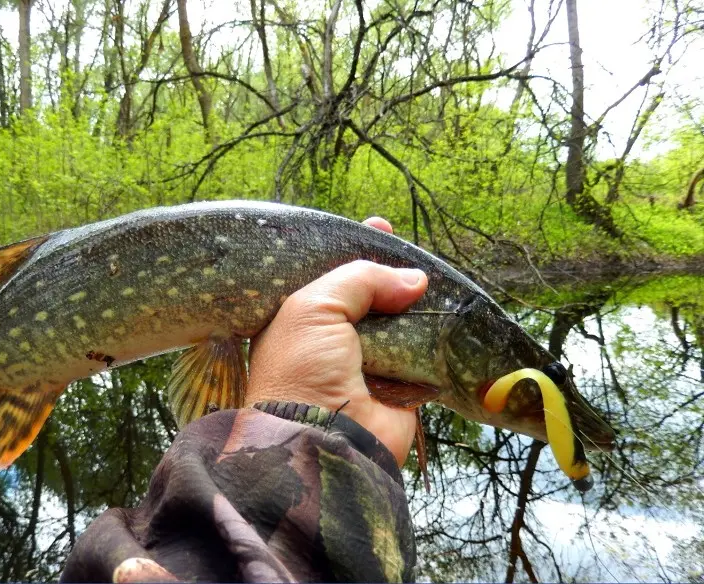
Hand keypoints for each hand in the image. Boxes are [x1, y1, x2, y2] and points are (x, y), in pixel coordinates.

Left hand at [246, 217, 427, 464]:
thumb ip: (360, 278)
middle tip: (414, 248)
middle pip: (370, 294)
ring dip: (418, 303)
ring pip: (400, 321)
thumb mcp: (314, 306)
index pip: (331, 273)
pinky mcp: (400, 385)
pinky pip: (424, 352)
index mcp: (302, 318)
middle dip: (392, 272)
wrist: (323, 439)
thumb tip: (414, 280)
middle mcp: (334, 337)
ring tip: (439, 275)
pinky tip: (451, 311)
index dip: (355, 249)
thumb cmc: (303, 368)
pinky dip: (436, 336)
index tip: (381, 226)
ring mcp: (367, 362)